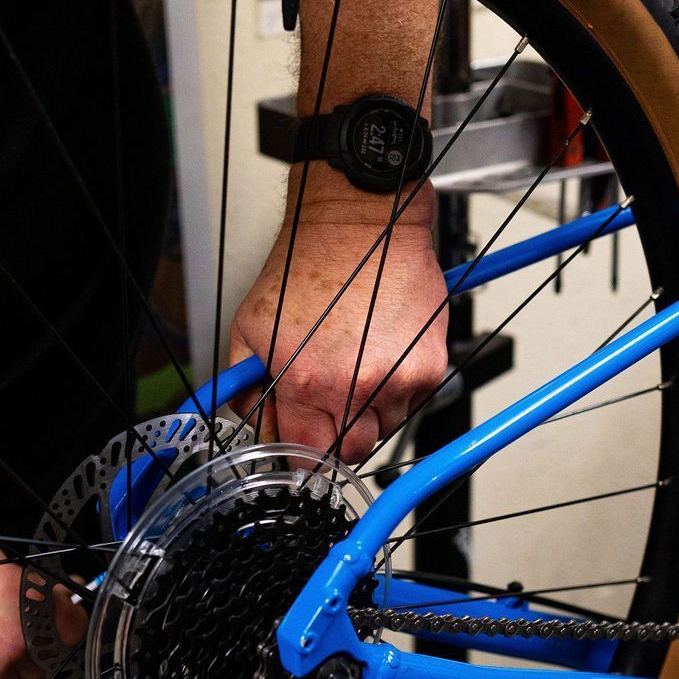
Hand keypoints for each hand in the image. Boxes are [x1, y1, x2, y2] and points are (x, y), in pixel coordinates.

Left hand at [229, 193, 447, 462]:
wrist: (360, 224)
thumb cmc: (308, 266)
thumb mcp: (251, 327)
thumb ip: (249, 389)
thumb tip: (259, 428)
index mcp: (305, 382)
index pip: (308, 455)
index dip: (304, 455)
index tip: (304, 448)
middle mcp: (354, 385)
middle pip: (352, 451)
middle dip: (338, 439)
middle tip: (330, 410)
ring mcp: (397, 378)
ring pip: (386, 428)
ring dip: (371, 412)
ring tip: (356, 368)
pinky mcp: (429, 366)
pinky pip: (413, 402)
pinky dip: (397, 390)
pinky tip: (380, 354)